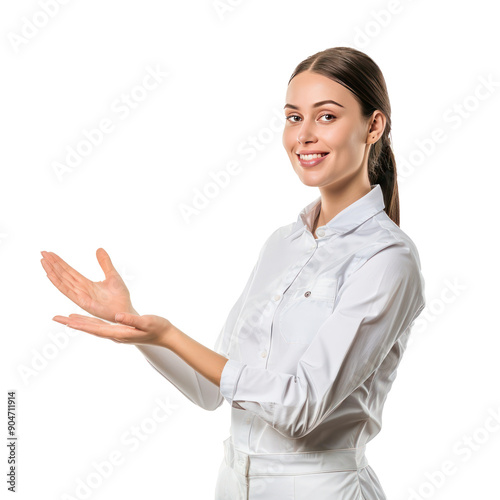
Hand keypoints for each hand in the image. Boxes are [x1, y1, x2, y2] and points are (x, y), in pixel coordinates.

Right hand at [41, 248, 135, 322]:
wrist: (126, 309)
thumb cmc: (120, 296)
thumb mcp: (112, 275)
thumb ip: (105, 263)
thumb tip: (99, 249)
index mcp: (86, 283)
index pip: (70, 271)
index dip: (60, 262)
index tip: (50, 253)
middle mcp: (80, 289)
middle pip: (63, 274)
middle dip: (53, 264)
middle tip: (42, 252)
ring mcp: (80, 296)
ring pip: (62, 281)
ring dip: (52, 271)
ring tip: (43, 261)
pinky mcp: (82, 302)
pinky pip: (67, 291)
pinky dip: (58, 282)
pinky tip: (49, 274)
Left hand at [52, 312, 174, 346]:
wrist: (165, 335)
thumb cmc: (158, 327)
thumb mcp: (146, 322)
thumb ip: (132, 320)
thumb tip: (117, 317)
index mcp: (120, 333)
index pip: (97, 329)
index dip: (82, 324)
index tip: (68, 320)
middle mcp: (115, 335)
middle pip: (91, 329)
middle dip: (74, 324)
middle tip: (57, 318)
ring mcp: (117, 334)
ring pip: (94, 328)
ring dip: (80, 323)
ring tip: (66, 318)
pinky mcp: (119, 331)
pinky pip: (100, 326)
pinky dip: (90, 322)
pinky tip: (86, 320)